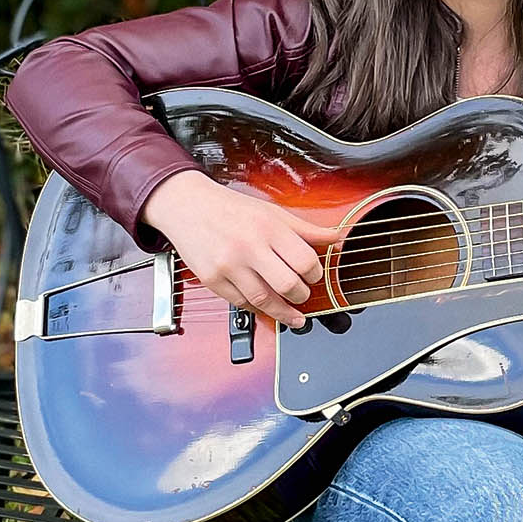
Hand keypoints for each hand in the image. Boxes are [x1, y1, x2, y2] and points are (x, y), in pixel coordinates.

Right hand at [141, 170, 343, 325]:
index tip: (314, 275)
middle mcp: (249, 247)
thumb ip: (305, 229)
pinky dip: (258, 309)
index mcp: (268, 227)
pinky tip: (267, 308)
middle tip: (304, 294)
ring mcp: (229, 266)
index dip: (315, 273)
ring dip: (283, 312)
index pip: (304, 260)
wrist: (187, 206)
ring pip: (264, 300)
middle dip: (301, 295)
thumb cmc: (231, 208)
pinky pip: (241, 303)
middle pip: (288, 284)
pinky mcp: (212, 280)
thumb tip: (335, 237)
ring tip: (294, 315)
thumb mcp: (272, 212)